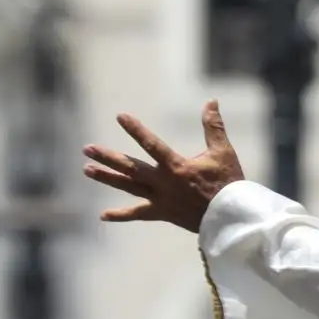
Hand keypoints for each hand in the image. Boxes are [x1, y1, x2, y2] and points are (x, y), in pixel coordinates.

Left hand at [84, 100, 245, 232]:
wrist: (231, 217)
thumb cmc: (229, 183)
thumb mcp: (223, 152)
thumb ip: (214, 126)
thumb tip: (212, 101)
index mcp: (177, 167)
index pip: (151, 144)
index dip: (135, 129)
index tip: (120, 117)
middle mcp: (164, 183)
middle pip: (130, 168)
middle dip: (108, 157)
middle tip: (87, 148)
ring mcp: (161, 199)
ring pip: (129, 187)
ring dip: (107, 177)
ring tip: (87, 169)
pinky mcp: (163, 213)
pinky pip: (139, 214)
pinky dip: (121, 215)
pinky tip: (103, 215)